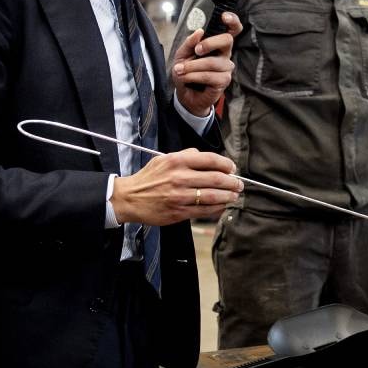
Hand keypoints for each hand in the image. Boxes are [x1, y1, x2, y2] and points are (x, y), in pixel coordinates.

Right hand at [110, 148, 242, 224]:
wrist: (128, 198)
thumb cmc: (148, 178)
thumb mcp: (164, 159)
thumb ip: (185, 155)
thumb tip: (205, 156)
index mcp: (177, 161)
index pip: (210, 159)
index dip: (226, 164)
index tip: (232, 168)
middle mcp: (179, 178)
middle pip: (215, 178)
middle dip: (232, 182)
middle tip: (239, 184)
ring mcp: (179, 196)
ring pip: (212, 196)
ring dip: (228, 196)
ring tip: (235, 195)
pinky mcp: (178, 212)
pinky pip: (203, 211)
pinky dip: (217, 208)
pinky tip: (223, 205)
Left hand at [173, 12, 242, 116]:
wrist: (185, 95)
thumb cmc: (186, 72)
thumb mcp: (182, 55)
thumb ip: (189, 43)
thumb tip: (199, 31)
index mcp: (217, 45)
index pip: (233, 30)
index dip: (232, 21)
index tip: (224, 16)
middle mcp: (225, 54)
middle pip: (227, 40)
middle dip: (210, 43)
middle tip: (196, 50)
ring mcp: (226, 68)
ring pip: (212, 62)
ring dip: (192, 66)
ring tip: (179, 70)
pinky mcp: (224, 81)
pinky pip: (209, 76)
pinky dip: (194, 76)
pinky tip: (186, 78)